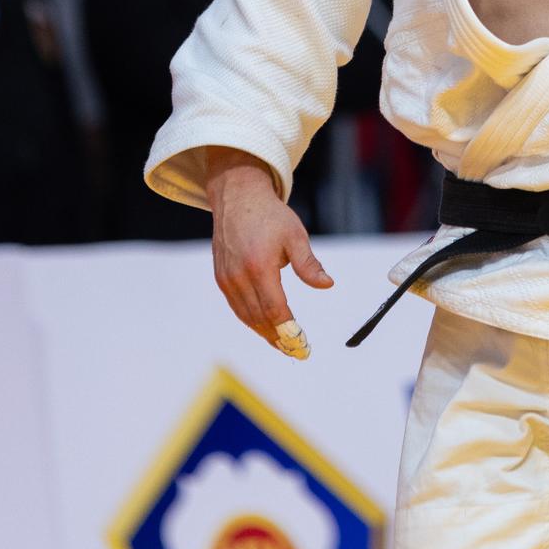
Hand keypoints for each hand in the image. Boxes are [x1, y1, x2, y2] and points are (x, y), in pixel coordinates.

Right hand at [205, 146, 332, 358]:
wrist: (237, 197)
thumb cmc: (270, 215)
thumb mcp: (295, 235)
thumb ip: (308, 264)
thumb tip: (327, 285)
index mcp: (259, 266)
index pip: (274, 309)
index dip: (289, 329)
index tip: (302, 344)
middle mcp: (239, 276)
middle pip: (259, 318)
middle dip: (279, 338)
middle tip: (297, 351)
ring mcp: (226, 278)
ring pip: (246, 316)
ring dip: (265, 333)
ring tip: (284, 345)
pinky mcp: (221, 277)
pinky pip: (237, 307)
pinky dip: (252, 320)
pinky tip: (265, 327)